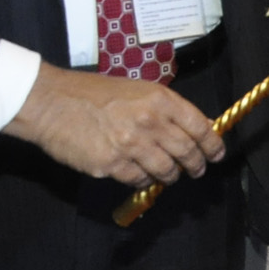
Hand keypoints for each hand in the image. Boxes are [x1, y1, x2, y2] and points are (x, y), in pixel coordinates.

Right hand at [2, 60, 225, 186]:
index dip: (212, 144)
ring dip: (171, 175)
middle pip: (186, 152)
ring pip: (166, 170)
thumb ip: (166, 109)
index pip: (199, 127)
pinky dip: (143, 179)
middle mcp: (149, 122)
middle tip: (197, 170)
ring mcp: (130, 145)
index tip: (217, 154)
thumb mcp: (138, 90)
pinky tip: (141, 175)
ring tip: (170, 174)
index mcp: (160, 100)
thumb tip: (194, 126)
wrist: (51, 103)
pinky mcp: (110, 164)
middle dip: (196, 164)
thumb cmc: (93, 93)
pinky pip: (138, 179)